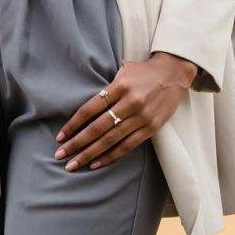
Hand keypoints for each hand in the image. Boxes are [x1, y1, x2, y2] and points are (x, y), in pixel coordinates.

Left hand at [53, 52, 197, 171]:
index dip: (74, 124)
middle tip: (60, 155)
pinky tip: (96, 163)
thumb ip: (107, 86)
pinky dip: (110, 156)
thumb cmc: (144, 71)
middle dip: (77, 143)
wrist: (174, 73)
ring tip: (74, 164)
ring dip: (90, 154)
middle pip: (98, 128)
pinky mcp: (151, 128)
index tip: (60, 136)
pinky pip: (127, 146)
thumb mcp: (124, 69)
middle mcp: (130, 102)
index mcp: (120, 86)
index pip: (91, 108)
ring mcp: (141, 117)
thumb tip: (85, 105)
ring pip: (110, 140)